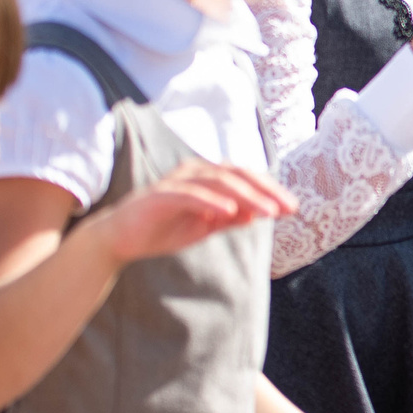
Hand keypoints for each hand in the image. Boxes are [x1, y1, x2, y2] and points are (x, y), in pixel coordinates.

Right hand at [95, 160, 293, 265]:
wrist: (121, 239)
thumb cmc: (163, 229)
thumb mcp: (204, 227)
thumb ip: (229, 218)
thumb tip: (257, 214)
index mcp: (206, 178)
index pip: (245, 178)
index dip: (270, 190)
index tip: (292, 207)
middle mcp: (194, 173)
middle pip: (236, 175)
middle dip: (266, 191)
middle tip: (288, 208)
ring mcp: (177, 182)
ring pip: (218, 182)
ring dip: (246, 196)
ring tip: (268, 211)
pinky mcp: (160, 196)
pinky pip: (190, 195)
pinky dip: (211, 202)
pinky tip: (230, 213)